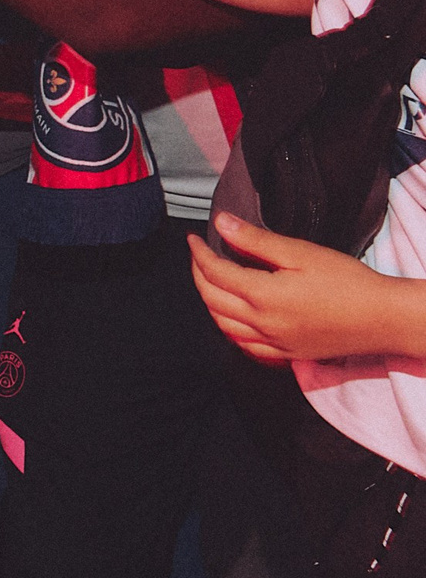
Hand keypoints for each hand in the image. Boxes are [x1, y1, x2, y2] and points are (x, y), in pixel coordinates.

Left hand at [191, 213, 425, 363]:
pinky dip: (229, 331)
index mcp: (263, 297)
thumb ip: (256, 240)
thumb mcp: (302, 253)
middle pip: (212, 300)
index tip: (193, 238)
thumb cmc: (348, 281)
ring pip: (223, 327)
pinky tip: (232, 319)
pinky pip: (245, 347)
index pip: (215, 273)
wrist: (385, 319)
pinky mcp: (288, 355)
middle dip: (198, 275)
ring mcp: (275, 344)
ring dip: (210, 303)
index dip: (199, 254)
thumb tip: (221, 222)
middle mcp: (263, 325)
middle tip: (199, 256)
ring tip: (210, 282)